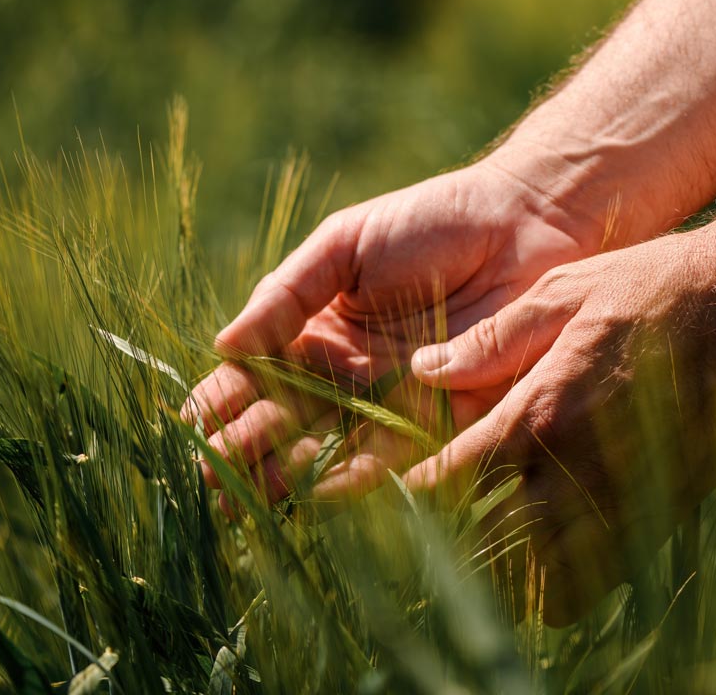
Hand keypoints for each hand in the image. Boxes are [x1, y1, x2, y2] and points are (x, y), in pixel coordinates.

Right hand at [183, 148, 604, 508]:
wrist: (523, 222)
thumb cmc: (430, 221)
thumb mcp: (343, 245)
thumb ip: (288, 293)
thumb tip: (223, 344)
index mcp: (317, 333)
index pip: (256, 377)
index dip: (222, 403)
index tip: (191, 428)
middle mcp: (349, 376)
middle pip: (287, 423)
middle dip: (246, 452)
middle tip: (211, 479)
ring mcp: (393, 401)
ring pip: (332, 448)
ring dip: (293, 474)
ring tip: (256, 495)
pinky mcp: (445, 417)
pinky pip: (397, 454)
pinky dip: (359, 474)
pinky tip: (323, 492)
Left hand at [405, 223, 715, 624]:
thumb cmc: (661, 286)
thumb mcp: (565, 292)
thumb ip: (491, 340)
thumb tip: (424, 369)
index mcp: (541, 412)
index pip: (451, 479)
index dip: (411, 495)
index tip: (393, 494)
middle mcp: (577, 471)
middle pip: (487, 545)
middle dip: (451, 542)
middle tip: (435, 526)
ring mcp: (625, 501)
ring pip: (541, 580)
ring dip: (507, 569)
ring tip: (491, 544)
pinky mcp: (665, 516)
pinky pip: (597, 581)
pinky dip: (565, 582)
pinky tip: (552, 549)